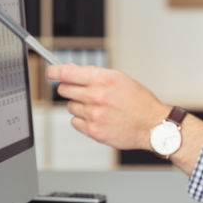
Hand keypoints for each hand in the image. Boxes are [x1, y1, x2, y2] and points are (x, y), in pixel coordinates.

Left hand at [46, 63, 169, 150]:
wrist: (152, 125)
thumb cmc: (139, 101)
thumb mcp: (120, 78)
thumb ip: (94, 74)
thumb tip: (70, 70)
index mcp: (104, 79)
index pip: (67, 73)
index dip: (54, 71)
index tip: (50, 71)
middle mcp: (97, 96)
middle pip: (64, 89)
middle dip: (69, 88)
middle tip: (81, 90)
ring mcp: (94, 115)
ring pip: (70, 106)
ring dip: (79, 105)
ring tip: (98, 106)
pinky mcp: (93, 131)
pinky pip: (75, 122)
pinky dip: (82, 119)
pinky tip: (97, 117)